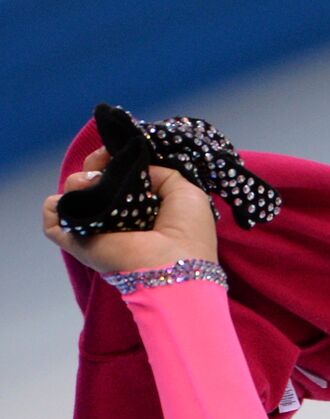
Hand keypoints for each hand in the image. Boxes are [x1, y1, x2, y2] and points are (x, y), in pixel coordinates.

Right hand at [42, 146, 218, 274]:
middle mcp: (115, 222)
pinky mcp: (76, 241)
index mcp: (140, 213)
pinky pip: (52, 217)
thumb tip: (133, 167)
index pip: (115, 182)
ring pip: (71, 195)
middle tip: (102, 166)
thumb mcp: (185, 192)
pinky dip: (56, 203)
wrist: (173, 263)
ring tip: (95, 184)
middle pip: (91, 184)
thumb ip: (160, 173)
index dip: (110, 162)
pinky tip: (76, 197)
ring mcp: (94, 232)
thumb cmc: (187, 232)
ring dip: (77, 181)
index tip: (113, 153)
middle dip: (93, 167)